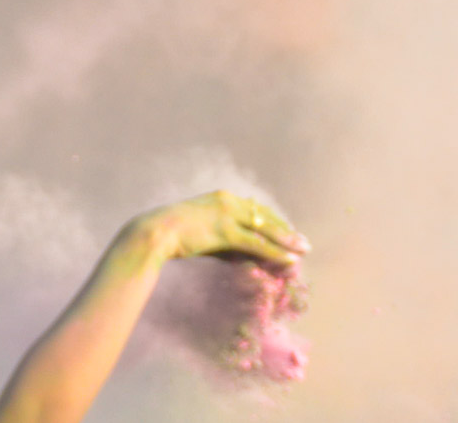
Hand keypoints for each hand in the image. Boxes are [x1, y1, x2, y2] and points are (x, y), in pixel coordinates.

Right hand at [140, 191, 310, 266]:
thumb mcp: (199, 227)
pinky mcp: (225, 231)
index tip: (287, 232)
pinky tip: (288, 259)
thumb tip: (233, 248)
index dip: (274, 222)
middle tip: (303, 242)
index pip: (256, 209)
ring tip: (303, 250)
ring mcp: (227, 214)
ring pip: (265, 229)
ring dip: (287, 241)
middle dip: (286, 230)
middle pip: (265, 217)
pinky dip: (275, 251)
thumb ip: (218, 232)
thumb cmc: (170, 234)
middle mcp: (228, 201)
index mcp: (222, 197)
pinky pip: (256, 243)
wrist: (153, 232)